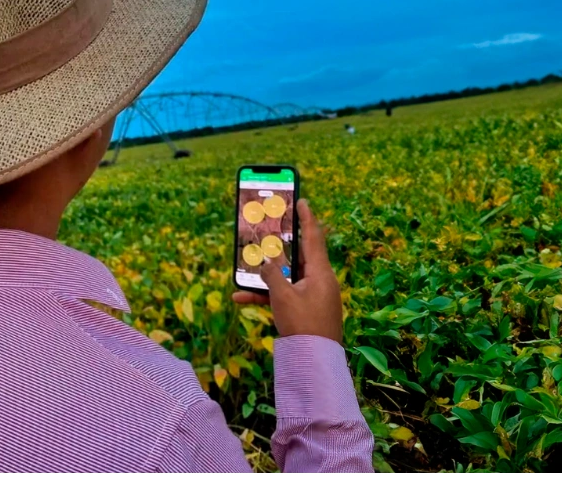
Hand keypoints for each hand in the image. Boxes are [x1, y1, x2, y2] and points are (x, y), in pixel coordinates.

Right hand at [232, 200, 342, 343]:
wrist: (314, 362)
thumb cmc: (303, 325)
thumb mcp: (282, 297)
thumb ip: (272, 275)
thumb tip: (266, 264)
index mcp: (320, 272)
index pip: (313, 236)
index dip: (307, 217)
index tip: (302, 200)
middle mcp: (319, 281)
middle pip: (298, 256)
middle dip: (279, 246)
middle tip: (269, 228)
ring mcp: (312, 296)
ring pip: (286, 278)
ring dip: (265, 276)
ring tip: (244, 268)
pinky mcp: (305, 310)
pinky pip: (284, 296)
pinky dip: (266, 295)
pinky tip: (240, 298)